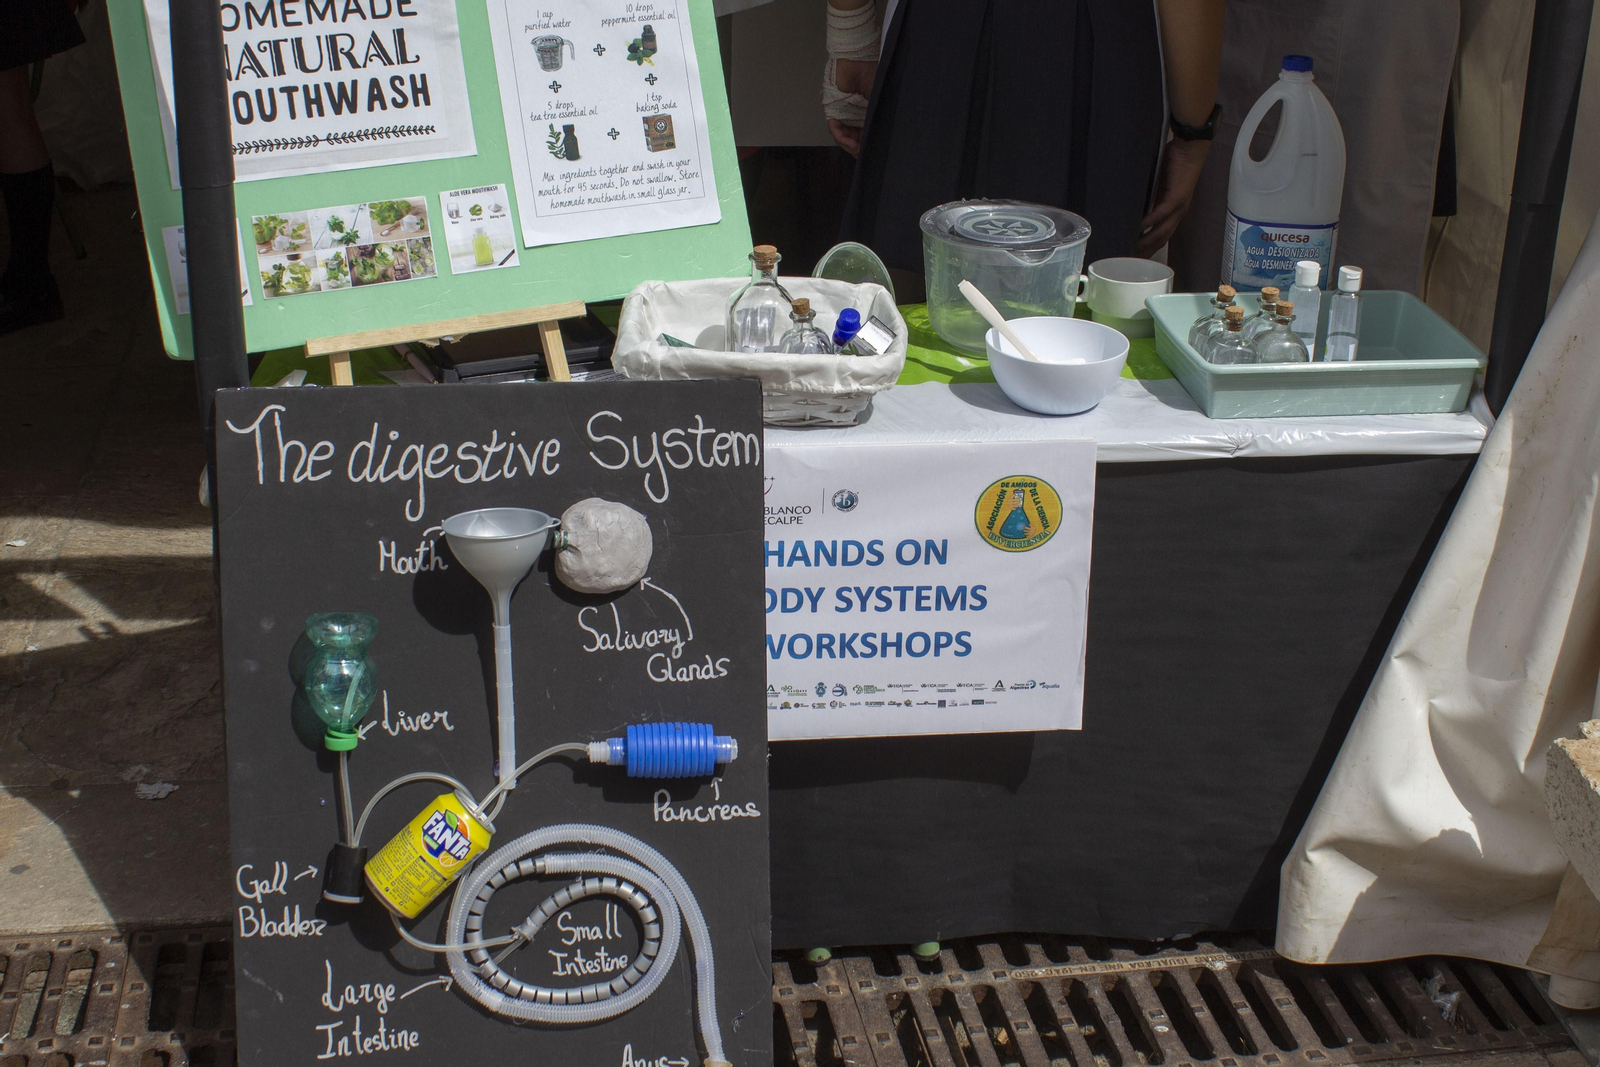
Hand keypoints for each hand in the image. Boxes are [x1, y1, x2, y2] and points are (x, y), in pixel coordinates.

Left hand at [826, 58, 876, 156]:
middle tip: (863, 152)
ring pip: (843, 138)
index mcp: (867, 115)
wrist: (860, 62)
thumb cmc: (872, 76)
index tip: (871, 152)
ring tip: (856, 148)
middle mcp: (855, 117)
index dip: (868, 146)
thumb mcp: (880, 102)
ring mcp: (844, 115)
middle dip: (858, 149)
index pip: (865, 136)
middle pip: (854, 140)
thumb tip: (881, 139)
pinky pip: (835, 129)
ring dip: (849, 145)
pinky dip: (841, 137)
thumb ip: (880, 119)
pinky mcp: (834, 111)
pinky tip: (850, 142)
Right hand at [1138, 137, 1210, 255]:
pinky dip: (1148, 224)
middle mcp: (1178, 213)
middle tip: (1130, 261)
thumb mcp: (1158, 184)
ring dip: (1146, 242)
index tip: (1135, 256)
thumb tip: (1132, 206)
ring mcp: (1179, 207)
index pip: (1161, 235)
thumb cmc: (1174, 162)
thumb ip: (1149, 196)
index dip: (1149, 248)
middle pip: (1161, 239)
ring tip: (1130, 249)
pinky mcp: (1176, 198)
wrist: (1189, 148)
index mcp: (1174, 211)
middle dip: (1146, 252)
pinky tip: (1136, 229)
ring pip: (1162, 232)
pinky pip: (1160, 215)